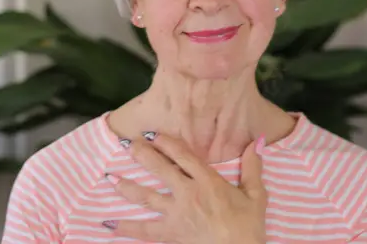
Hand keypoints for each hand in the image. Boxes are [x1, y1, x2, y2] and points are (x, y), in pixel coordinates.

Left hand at [103, 133, 266, 243]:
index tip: (152, 133)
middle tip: (127, 144)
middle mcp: (187, 193)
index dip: (166, 142)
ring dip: (128, 186)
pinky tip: (109, 224)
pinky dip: (126, 228)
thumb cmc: (248, 227)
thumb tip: (257, 141)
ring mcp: (176, 214)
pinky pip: (144, 231)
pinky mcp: (170, 234)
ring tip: (111, 177)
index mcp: (207, 181)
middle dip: (142, 155)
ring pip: (147, 196)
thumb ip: (252, 167)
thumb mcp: (256, 195)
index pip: (183, 155)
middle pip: (160, 169)